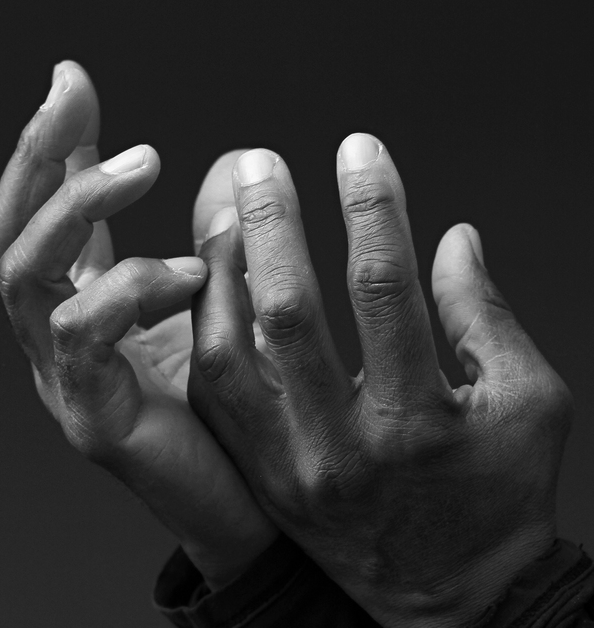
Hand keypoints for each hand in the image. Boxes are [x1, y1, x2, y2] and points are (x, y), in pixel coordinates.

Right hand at [0, 61, 276, 588]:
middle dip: (35, 158)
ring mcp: (60, 383)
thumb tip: (193, 162)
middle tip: (75, 97)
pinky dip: (129, 288)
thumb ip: (182, 236)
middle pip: (5, 236)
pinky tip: (192, 274)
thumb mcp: (197, 306)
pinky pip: (80, 337)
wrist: (247, 511)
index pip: (32, 215)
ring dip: (77, 206)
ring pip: (25, 277)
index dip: (43, 144)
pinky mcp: (89, 422)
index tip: (70, 76)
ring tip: (148, 163)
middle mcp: (51, 341)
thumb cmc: (225, 408)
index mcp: (73, 308)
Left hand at [189, 135, 572, 625]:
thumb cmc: (496, 492)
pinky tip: (210, 278)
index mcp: (417, 420)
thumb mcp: (527, 401)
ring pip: (227, 354)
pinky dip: (206, 327)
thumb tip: (451, 235)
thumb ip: (486, 314)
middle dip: (270, 225)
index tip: (359, 149)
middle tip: (258, 162)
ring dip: (220, 273)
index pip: (384, 289)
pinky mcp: (256, 470)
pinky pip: (211, 392)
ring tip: (223, 210)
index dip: (371, 208)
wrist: (444, 593)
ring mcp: (285, 462)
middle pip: (288, 315)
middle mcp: (339, 443)